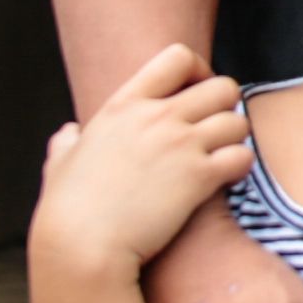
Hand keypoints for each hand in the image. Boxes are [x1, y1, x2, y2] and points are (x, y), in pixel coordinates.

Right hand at [33, 47, 251, 283]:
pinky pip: (242, 156)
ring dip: (236, 139)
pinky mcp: (197, 177)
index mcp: (123, 105)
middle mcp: (155, 117)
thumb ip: (68, 142)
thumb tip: (68, 134)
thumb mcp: (60, 163)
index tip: (194, 95)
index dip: (198, 71)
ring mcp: (179, 145)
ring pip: (238, 121)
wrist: (82, 245)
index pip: (177, 56)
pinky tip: (225, 180)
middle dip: (226, 107)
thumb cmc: (67, 209)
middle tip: (214, 132)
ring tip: (221, 158)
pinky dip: (241, 167)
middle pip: (222, 86)